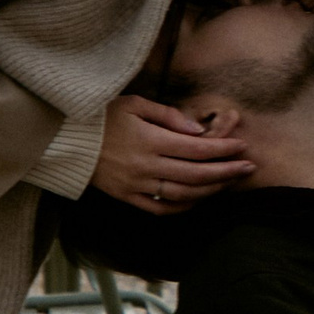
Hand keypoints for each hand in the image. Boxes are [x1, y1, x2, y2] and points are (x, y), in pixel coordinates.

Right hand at [89, 95, 250, 211]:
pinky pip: (160, 208)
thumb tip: (198, 130)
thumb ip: (168, 116)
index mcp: (149, 139)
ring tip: (228, 183)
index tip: (243, 146)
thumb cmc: (101, 116)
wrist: (65, 140)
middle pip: (196, 174)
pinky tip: (198, 199)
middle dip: (226, 172)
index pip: (197, 148)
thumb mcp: (134, 104)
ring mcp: (136, 185)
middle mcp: (146, 165)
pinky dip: (183, 206)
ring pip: (183, 194)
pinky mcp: (126, 197)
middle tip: (248, 168)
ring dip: (210, 190)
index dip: (223, 149)